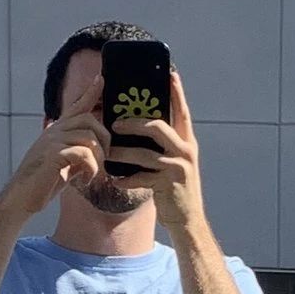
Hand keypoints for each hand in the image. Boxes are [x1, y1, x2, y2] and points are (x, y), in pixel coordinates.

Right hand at [6, 96, 109, 217]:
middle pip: (89, 119)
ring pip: (89, 138)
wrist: (21, 199)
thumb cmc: (42, 184)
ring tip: (94, 174)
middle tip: (105, 160)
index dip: (90, 92)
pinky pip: (84, 153)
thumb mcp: (64, 164)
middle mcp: (54, 131)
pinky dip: (91, 169)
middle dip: (104, 139)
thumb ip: (77, 152)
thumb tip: (94, 150)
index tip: (101, 78)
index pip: (76, 106)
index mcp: (56, 131)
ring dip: (99, 158)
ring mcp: (52, 140)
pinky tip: (86, 181)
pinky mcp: (53, 154)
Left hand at [110, 67, 208, 242]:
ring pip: (144, 153)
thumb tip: (138, 127)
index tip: (169, 73)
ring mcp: (178, 167)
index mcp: (186, 142)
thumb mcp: (173, 163)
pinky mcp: (168, 184)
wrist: (188, 220)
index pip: (181, 111)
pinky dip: (126, 179)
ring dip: (122, 152)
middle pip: (157, 127)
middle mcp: (185, 151)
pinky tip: (116, 180)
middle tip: (114, 123)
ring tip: (106, 152)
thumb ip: (162, 146)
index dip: (176, 92)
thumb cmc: (175, 189)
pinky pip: (141, 177)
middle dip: (133, 123)